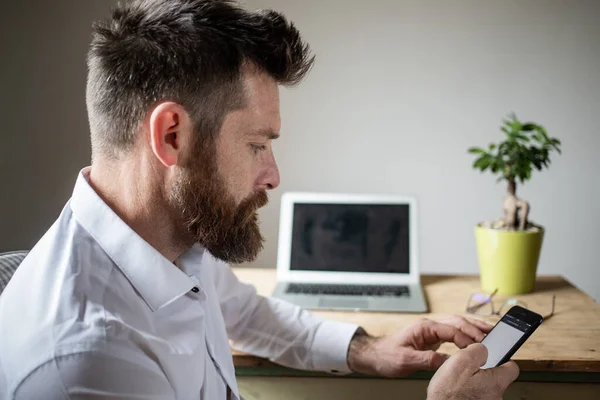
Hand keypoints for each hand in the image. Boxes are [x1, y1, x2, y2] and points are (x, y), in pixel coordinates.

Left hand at [347, 315, 491, 376]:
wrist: (376, 354)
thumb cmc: (387, 355)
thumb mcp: (406, 360)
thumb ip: (427, 359)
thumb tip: (448, 361)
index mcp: (423, 327)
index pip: (451, 329)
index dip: (466, 338)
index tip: (478, 348)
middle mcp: (429, 325)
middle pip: (457, 321)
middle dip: (475, 329)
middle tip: (492, 337)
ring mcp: (431, 329)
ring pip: (457, 323)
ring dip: (473, 327)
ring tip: (491, 332)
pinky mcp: (432, 336)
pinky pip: (453, 331)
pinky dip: (466, 333)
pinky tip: (476, 337)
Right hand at [427, 343, 519, 399]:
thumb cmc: (448, 395)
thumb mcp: (460, 362)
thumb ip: (477, 350)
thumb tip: (483, 349)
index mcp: (496, 382)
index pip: (512, 367)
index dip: (502, 358)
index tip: (494, 356)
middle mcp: (496, 397)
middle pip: (496, 378)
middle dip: (482, 372)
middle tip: (467, 369)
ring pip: (484, 388)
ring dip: (473, 383)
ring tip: (458, 382)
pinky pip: (476, 397)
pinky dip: (468, 393)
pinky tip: (456, 392)